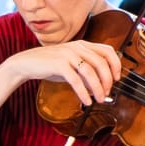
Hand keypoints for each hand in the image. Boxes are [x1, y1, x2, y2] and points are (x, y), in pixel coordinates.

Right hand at [10, 37, 124, 107]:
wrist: (27, 63)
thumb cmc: (50, 65)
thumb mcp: (71, 65)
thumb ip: (86, 72)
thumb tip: (100, 87)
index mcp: (82, 45)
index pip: (107, 50)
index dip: (115, 64)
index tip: (117, 78)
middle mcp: (77, 47)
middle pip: (101, 62)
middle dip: (108, 80)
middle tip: (107, 93)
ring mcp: (68, 54)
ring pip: (90, 72)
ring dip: (98, 88)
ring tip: (99, 99)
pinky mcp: (59, 64)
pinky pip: (76, 80)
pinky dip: (84, 92)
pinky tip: (86, 101)